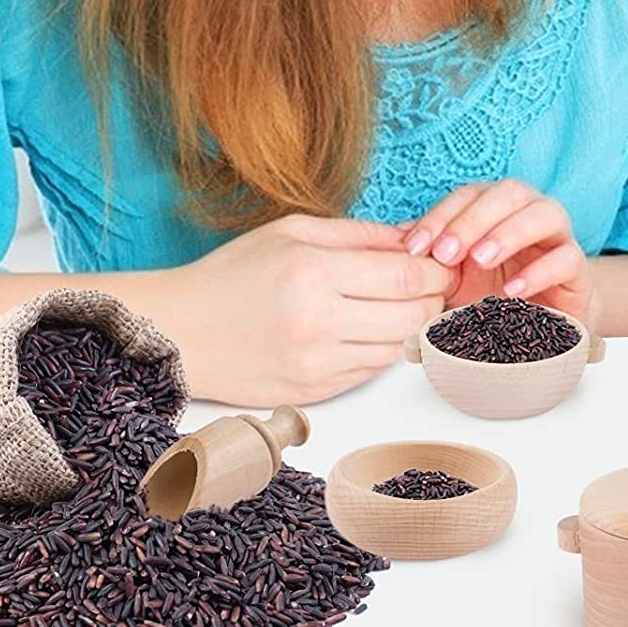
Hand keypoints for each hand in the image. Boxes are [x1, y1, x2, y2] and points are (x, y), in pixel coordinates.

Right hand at [170, 214, 453, 405]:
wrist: (180, 333)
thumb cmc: (234, 274)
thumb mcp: (294, 232)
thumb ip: (360, 236)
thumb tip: (416, 238)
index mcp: (314, 273)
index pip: (407, 275)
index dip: (439, 269)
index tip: (447, 262)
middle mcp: (318, 322)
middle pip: (413, 315)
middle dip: (435, 298)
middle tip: (435, 284)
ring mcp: (316, 365)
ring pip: (397, 348)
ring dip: (413, 327)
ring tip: (404, 305)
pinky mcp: (312, 394)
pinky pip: (371, 371)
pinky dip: (382, 349)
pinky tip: (371, 329)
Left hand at [403, 180, 592, 325]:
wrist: (541, 329)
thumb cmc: (493, 295)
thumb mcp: (454, 278)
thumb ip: (430, 258)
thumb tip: (393, 243)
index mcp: (498, 208)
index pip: (469, 194)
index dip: (441, 215)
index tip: (413, 248)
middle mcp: (531, 213)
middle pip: (510, 192)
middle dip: (474, 219)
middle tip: (445, 253)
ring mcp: (559, 238)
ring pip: (546, 213)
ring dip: (509, 232)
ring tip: (480, 260)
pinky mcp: (580, 271)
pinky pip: (568, 258)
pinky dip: (540, 271)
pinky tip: (512, 291)